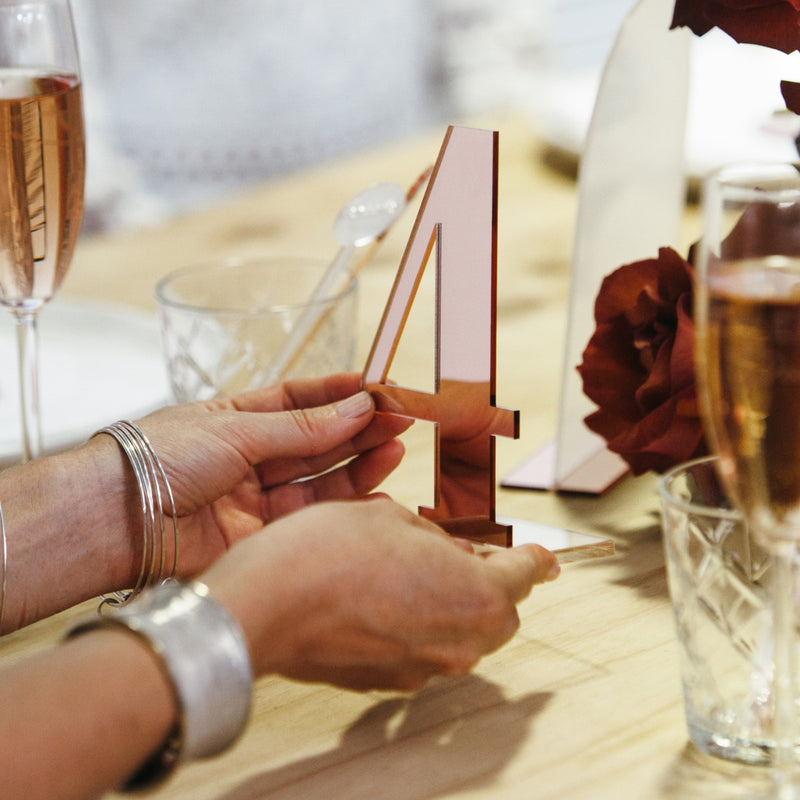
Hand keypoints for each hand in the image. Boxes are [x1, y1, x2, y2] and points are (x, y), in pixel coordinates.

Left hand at [113, 373, 411, 575]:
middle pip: (315, 440)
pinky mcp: (261, 536)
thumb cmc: (161, 458)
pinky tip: (375, 492)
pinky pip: (311, 518)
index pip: (298, 400)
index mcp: (236, 417)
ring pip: (319, 478)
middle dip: (358, 428)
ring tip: (396, 446)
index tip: (377, 387)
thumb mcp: (237, 428)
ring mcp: (256, 497)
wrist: (117, 520)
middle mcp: (249, 456)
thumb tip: (357, 408)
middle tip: (399, 418)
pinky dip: (344, 505)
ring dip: (358, 461)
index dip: (338, 395)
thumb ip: (302, 427)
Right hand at [204, 497, 558, 690]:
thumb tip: (449, 553)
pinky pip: (425, 648)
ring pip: (461, 633)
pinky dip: (420, 623)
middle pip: (499, 611)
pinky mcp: (387, 679)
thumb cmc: (325, 555)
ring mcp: (423, 667)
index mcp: (475, 596)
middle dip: (490, 579)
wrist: (263, 607)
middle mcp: (459, 644)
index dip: (536, 559)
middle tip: (466, 551)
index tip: (546, 557)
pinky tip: (388, 596)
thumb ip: (438, 539)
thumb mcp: (392, 517)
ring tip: (417, 568)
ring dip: (453, 601)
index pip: (525, 574)